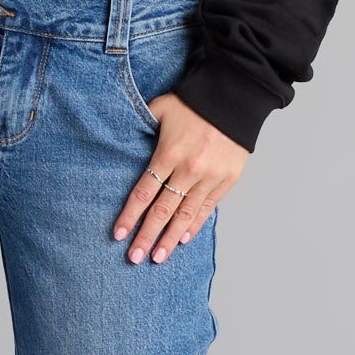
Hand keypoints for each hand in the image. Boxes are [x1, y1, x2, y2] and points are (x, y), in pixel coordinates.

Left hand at [113, 94, 246, 262]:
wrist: (235, 96)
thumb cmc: (195, 100)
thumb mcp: (161, 108)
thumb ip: (142, 126)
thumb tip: (122, 137)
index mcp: (168, 153)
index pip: (143, 193)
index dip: (129, 216)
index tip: (118, 235)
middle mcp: (188, 170)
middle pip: (162, 211)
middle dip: (146, 237)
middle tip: (134, 258)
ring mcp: (210, 177)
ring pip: (185, 215)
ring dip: (169, 238)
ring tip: (158, 258)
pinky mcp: (227, 179)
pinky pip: (207, 207)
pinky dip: (195, 225)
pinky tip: (183, 239)